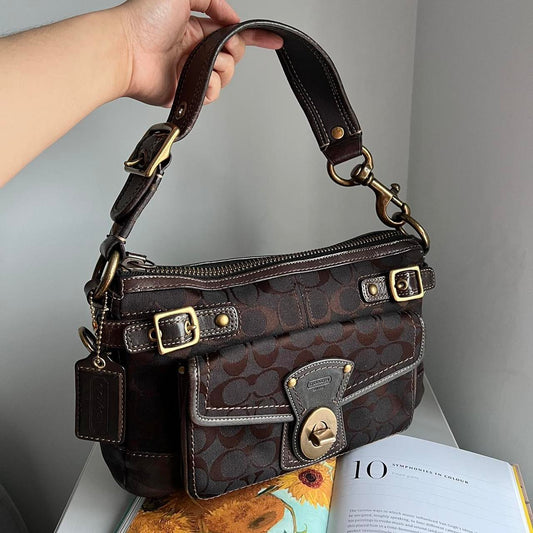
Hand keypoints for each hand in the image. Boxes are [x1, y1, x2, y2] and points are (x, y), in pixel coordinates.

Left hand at [117, 0, 282, 106]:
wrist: (125, 51)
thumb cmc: (142, 20)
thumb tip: (230, 16)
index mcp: (194, 26)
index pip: (231, 30)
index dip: (254, 35)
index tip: (273, 39)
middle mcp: (194, 49)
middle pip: (233, 55)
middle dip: (235, 51)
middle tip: (224, 47)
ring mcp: (190, 72)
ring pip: (225, 75)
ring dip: (223, 69)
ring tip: (208, 63)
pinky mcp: (186, 92)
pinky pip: (213, 93)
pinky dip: (212, 87)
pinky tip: (201, 79)